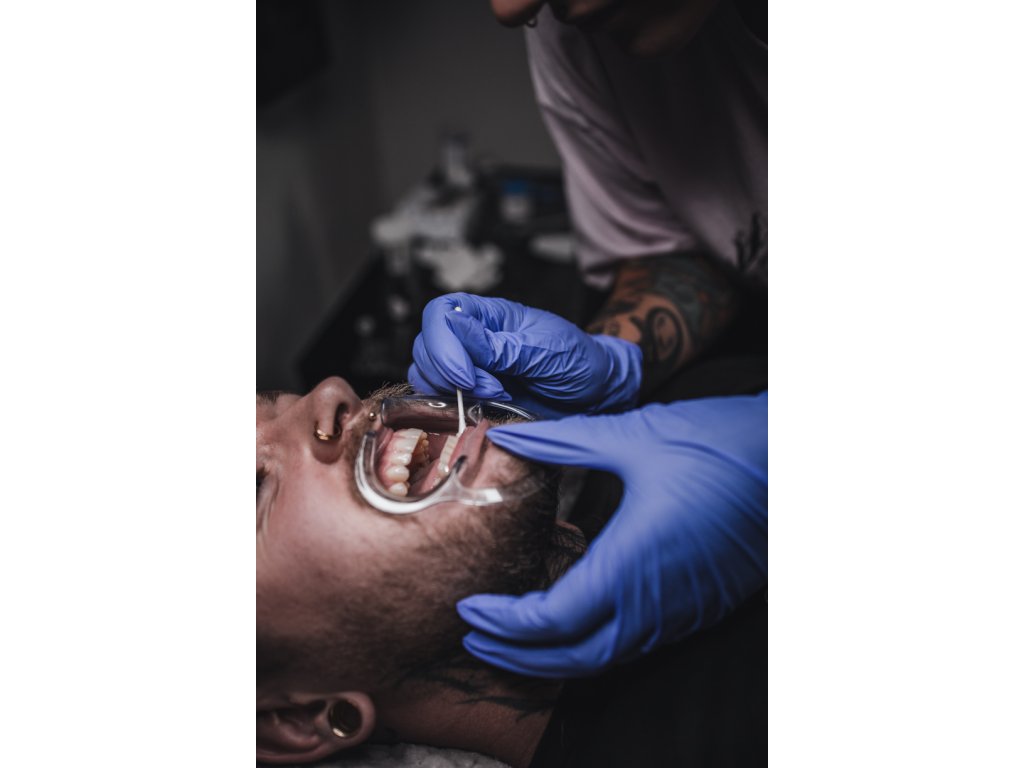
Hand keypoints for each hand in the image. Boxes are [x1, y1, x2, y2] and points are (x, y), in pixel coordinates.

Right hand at [408, 293, 641, 416]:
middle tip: (490, 389)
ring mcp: (469, 368)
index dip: (443, 344)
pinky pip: (438, 398)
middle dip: (449, 373)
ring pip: (425, 373)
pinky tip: (483, 409)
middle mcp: (472, 339)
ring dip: (450, 391)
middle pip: (426, 345)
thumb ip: (497, 343)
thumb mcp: (543, 349)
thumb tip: (453, 322)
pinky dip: (450, 407)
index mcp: (489, 316)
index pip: (441, 313)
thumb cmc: (577, 362)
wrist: (595, 395)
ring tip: (493, 397)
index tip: (467, 374)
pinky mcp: (471, 395)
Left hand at [456, 393, 767, 677]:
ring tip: (515, 636)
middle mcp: (655, 603)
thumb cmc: (713, 444)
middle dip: (517, 656)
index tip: (469, 608)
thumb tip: (506, 436)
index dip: (503, 624)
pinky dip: (594, 644)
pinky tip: (576, 620)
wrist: (790, 455)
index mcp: (630, 564)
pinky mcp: (702, 606)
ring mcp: (683, 611)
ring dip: (555, 655)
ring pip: (608, 658)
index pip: (551, 621)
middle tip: (476, 638)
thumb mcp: (629, 437)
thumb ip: (560, 442)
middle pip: (574, 658)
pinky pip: (638, 644)